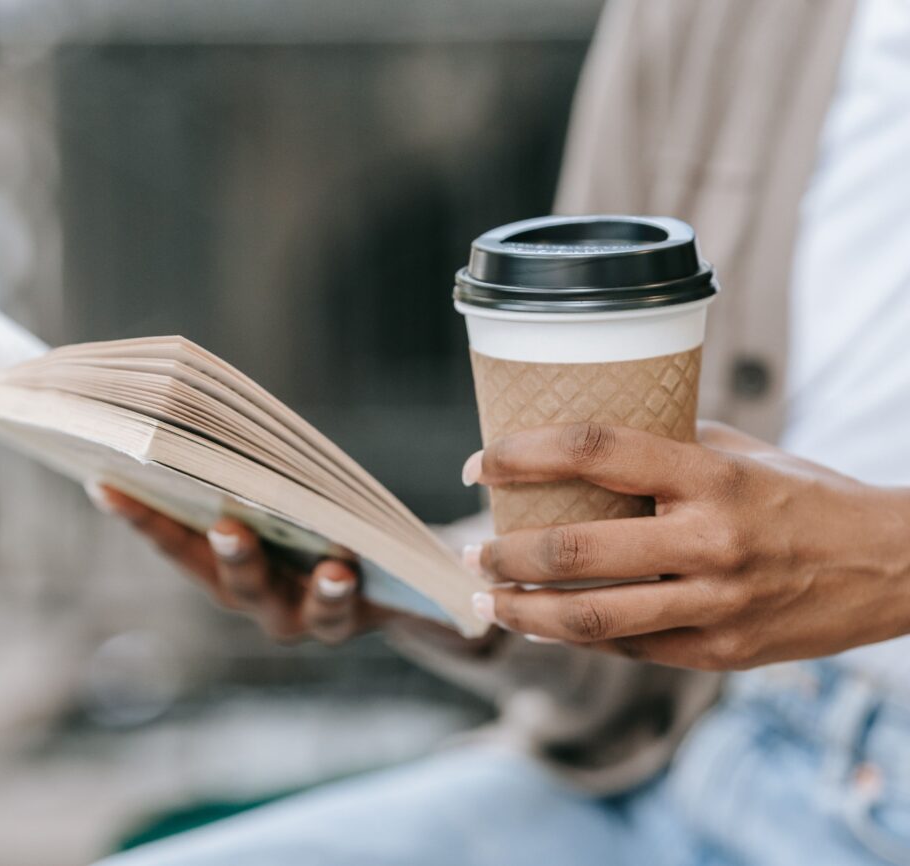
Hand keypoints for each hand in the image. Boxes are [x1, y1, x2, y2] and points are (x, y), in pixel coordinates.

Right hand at [86, 483, 395, 643]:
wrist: (384, 588)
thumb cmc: (318, 526)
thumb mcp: (287, 500)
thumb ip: (254, 475)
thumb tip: (219, 416)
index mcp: (223, 565)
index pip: (177, 543)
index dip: (141, 517)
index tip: (104, 484)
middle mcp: (254, 598)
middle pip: (235, 581)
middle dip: (230, 553)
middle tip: (226, 526)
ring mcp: (296, 617)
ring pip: (293, 609)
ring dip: (311, 590)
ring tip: (322, 565)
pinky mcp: (343, 622)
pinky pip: (339, 613)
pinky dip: (340, 591)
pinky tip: (344, 570)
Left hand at [462, 421, 909, 670]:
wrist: (891, 566)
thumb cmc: (803, 495)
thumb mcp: (740, 452)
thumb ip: (666, 449)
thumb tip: (584, 449)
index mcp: (710, 475)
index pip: (595, 452)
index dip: (523, 455)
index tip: (478, 464)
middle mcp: (709, 541)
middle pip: (577, 551)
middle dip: (506, 553)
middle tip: (470, 547)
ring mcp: (715, 606)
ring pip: (592, 620)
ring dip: (524, 612)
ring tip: (487, 599)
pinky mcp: (721, 653)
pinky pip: (629, 649)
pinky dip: (579, 637)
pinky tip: (547, 624)